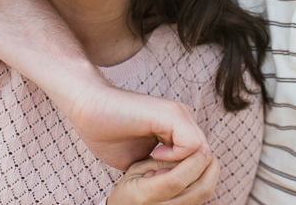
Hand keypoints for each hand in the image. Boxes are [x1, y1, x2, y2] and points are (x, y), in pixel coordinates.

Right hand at [67, 83, 208, 169]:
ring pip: (203, 153)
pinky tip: (155, 153)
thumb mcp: (142, 159)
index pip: (200, 160)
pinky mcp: (172, 114)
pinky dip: (177, 157)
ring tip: (156, 164)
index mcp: (179, 129)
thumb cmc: (109, 134)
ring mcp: (180, 114)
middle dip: (187, 176)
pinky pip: (192, 145)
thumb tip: (178, 187)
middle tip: (161, 176)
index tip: (160, 178)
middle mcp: (184, 119)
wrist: (89, 108)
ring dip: (182, 169)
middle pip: (206, 159)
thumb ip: (163, 167)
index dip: (186, 178)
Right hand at [108, 148, 219, 204]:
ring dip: (210, 175)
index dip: (193, 162)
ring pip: (203, 196)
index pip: (177, 180)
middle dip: (210, 168)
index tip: (202, 147)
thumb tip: (189, 155)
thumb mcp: (136, 169)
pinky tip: (201, 171)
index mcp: (144, 196)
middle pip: (198, 191)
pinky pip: (200, 199)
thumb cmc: (129, 189)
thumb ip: (161, 162)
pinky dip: (205, 183)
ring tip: (207, 160)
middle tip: (208, 152)